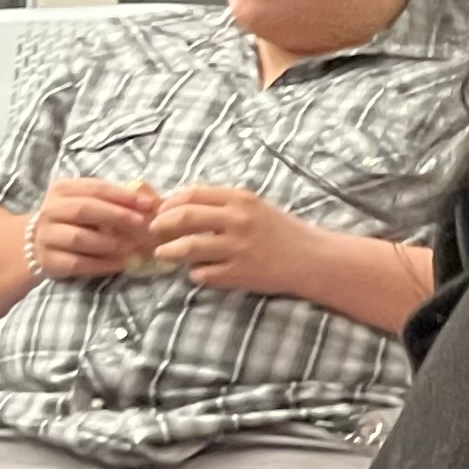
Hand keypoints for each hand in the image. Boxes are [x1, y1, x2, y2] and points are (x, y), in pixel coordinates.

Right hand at [28, 177, 157, 280]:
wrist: (42, 243)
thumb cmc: (77, 220)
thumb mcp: (93, 203)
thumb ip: (117, 200)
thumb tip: (151, 202)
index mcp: (63, 189)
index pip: (94, 188)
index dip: (123, 195)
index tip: (148, 204)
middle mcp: (50, 210)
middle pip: (84, 209)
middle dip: (117, 216)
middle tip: (142, 224)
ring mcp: (46, 236)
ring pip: (79, 238)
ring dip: (110, 243)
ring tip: (134, 246)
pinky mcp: (49, 261)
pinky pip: (77, 263)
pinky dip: (103, 264)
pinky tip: (122, 263)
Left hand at [146, 186, 326, 297]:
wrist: (314, 260)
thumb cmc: (283, 233)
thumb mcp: (255, 208)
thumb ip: (223, 205)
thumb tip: (181, 207)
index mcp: (241, 199)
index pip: (192, 194)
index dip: (170, 203)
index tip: (161, 211)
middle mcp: (238, 220)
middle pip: (184, 217)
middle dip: (161, 225)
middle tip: (154, 231)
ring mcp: (239, 248)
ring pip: (188, 247)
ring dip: (169, 251)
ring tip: (164, 254)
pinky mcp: (241, 273)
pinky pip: (204, 274)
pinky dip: (196, 274)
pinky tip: (200, 272)